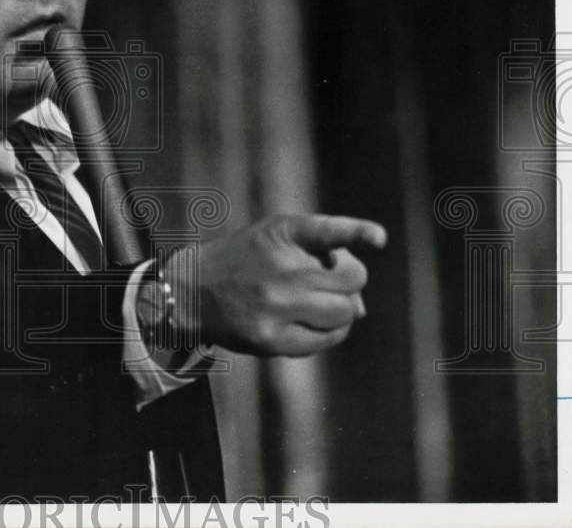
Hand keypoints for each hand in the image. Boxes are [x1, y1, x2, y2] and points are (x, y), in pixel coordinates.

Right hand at [165, 214, 386, 356]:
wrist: (192, 289)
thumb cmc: (246, 261)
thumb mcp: (275, 239)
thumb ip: (321, 257)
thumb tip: (360, 310)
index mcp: (280, 233)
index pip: (326, 231)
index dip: (356, 232)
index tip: (378, 238)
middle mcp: (278, 267)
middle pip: (352, 280)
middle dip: (349, 283)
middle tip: (330, 283)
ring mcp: (275, 305)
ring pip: (344, 312)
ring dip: (341, 310)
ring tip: (318, 305)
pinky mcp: (271, 338)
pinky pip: (325, 339)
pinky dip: (329, 333)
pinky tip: (312, 324)